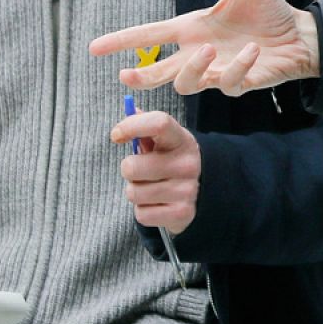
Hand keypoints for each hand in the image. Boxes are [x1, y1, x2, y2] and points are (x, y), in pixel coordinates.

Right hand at [89, 0, 318, 95]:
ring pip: (188, 83)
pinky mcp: (241, 82)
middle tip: (126, 74)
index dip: (123, 41)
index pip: (151, 35)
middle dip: (143, 75)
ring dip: (193, 69)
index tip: (94, 47)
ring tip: (207, 48)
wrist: (299, 34)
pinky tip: (252, 51)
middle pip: (161, 71)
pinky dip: (238, 68)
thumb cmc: (268, 11)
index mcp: (194, 27)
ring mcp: (218, 70)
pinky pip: (230, 83)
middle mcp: (201, 52)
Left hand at [112, 111, 200, 234]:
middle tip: (141, 170)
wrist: (205, 191)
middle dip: (129, 169)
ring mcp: (187, 190)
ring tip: (151, 187)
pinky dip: (143, 210)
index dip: (131, 125)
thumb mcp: (166, 140)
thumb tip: (130, 109)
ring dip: (136, 191)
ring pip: (133, 192)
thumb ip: (147, 125)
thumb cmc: (173, 160)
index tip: (117, 135)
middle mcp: (188, 164)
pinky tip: (158, 204)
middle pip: (131, 167)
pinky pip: (141, 214)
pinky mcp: (182, 213)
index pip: (158, 122)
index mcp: (181, 140)